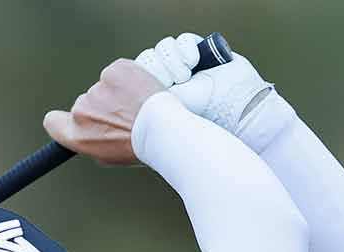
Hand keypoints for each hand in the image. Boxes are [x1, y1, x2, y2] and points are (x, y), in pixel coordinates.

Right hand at [43, 59, 165, 165]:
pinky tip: (140, 91)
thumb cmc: (141, 146)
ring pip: (104, 87)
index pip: (53, 122)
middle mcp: (81, 111)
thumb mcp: (108, 155)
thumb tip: (90, 131)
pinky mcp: (114, 70)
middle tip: (126, 117)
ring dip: (118, 92)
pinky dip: (128, 78)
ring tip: (138, 106)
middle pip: (85, 103)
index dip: (63, 120)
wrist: (163, 129)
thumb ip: (92, 140)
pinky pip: (117, 71)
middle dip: (102, 107)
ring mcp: (97, 88)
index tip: (77, 120)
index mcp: (76, 135)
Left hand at [134, 35, 273, 136]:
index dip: (143, 78)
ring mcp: (184, 64)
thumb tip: (113, 97)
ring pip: (164, 48)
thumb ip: (134, 105)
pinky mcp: (201, 51)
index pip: (135, 74)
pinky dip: (187, 49)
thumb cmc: (192, 118)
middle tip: (173, 83)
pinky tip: (195, 62)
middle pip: (148, 58)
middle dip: (160, 69)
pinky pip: (183, 40)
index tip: (153, 92)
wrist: (230, 111)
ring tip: (186, 76)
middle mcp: (168, 77)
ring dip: (174, 61)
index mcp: (154, 93)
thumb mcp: (157, 115)